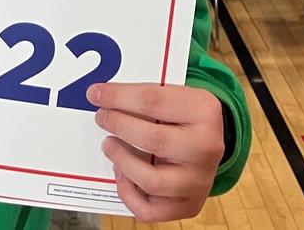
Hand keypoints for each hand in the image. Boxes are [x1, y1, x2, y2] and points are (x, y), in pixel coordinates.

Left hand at [91, 82, 224, 223]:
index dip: (118, 97)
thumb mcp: (173, 96)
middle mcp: (207, 148)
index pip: (153, 101)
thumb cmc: (183, 117)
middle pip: (153, 140)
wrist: (208, 145)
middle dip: (118, 126)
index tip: (95, 94)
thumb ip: (142, 96)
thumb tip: (100, 96)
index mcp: (204, 111)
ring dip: (121, 160)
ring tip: (109, 145)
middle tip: (102, 118)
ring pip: (151, 180)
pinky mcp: (188, 205)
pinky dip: (127, 193)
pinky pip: (149, 210)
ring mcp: (199, 181)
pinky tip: (121, 173)